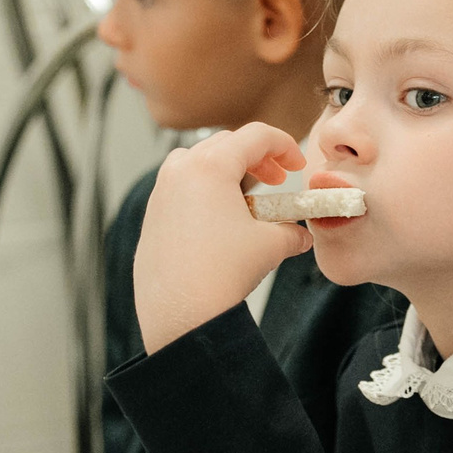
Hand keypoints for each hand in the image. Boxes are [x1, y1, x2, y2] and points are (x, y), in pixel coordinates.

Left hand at [132, 125, 312, 352]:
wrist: (182, 316)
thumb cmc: (223, 274)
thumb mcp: (270, 245)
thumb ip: (291, 231)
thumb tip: (300, 235)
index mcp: (210, 166)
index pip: (255, 136)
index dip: (284, 146)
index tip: (297, 166)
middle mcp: (179, 172)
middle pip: (224, 144)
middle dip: (256, 157)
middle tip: (277, 179)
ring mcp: (160, 195)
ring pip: (196, 163)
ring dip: (226, 172)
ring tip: (246, 198)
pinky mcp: (151, 220)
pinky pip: (179, 191)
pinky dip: (204, 194)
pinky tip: (220, 223)